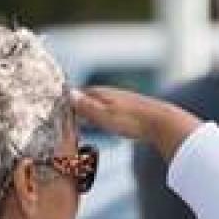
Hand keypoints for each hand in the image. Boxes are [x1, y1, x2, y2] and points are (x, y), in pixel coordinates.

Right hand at [71, 88, 200, 156]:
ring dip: (91, 113)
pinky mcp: (130, 110)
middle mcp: (110, 93)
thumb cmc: (132, 120)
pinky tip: (106, 124)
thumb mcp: (105, 115)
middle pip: (88, 99)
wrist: (161, 122)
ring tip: (82, 122)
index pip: (78, 94)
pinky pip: (111, 112)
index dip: (68, 102)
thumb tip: (69, 93)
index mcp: (101, 93)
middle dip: (79, 107)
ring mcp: (121, 101)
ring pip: (100, 105)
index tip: (57, 109)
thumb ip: (86, 106)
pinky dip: (104, 117)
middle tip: (66, 118)